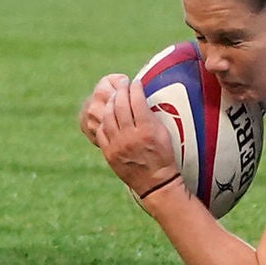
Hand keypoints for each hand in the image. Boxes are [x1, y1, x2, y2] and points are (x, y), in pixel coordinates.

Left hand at [79, 73, 184, 198]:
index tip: (136, 82)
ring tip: (115, 96)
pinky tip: (109, 115)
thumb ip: (151, 114)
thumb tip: (139, 97)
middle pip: (120, 105)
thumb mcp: (164, 133)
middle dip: (121, 90)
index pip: (137, 100)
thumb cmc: (163, 156)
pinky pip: (101, 131)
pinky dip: (104, 120)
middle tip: (123, 84)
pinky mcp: (109, 153)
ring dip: (111, 102)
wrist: (155, 182)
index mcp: (147, 130)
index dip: (135, 88)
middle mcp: (130, 136)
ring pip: (108, 116)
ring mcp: (117, 145)